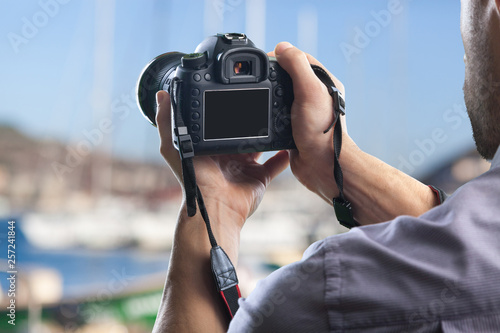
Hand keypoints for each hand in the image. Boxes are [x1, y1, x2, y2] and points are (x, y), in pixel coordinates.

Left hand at [155, 91, 288, 235]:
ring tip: (277, 115)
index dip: (227, 110)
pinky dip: (284, 155)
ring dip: (269, 134)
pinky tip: (290, 141)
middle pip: (243, 133)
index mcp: (211, 147)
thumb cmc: (193, 180)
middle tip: (260, 101)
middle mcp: (229, 156)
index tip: (234, 94)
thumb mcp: (173, 148)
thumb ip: (167, 122)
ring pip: (261, 146)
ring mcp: (246, 167)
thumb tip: (161, 94)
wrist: (215, 208)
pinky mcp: (260, 178)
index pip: (220, 124)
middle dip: (251, 120)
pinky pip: (276, 164)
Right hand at [272, 42, 358, 203]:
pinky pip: (278, 113)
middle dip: (274, 75)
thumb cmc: (321, 131)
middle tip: (259, 78)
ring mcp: (305, 112)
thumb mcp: (310, 91)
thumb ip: (297, 66)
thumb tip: (281, 47)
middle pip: (289, 76)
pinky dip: (269, 112)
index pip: (301, 59)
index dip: (283, 56)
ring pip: (282, 95)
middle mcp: (316, 96)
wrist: (321, 165)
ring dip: (270, 94)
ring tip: (259, 95)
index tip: (266, 59)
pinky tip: (262, 113)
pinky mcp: (294, 127)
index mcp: (324, 82)